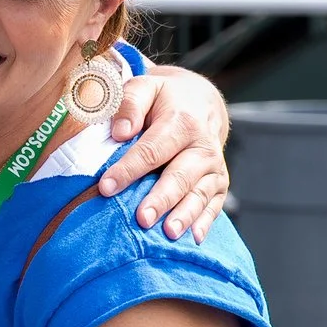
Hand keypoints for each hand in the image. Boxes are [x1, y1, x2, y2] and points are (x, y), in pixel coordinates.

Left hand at [98, 67, 230, 241]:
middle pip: (180, 175)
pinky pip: (214, 204)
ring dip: (184, 215)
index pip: (152, 149)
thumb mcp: (144, 87)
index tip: (107, 187)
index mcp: (182, 121)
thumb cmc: (162, 98)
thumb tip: (120, 132)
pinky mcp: (219, 182)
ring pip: (199, 193)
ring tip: (168, 234)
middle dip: (161, 199)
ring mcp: (213, 166)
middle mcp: (203, 145)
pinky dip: (205, 222)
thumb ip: (129, 103)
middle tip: (142, 219)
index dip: (129, 169)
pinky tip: (193, 239)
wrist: (200, 101)